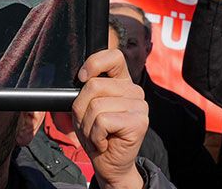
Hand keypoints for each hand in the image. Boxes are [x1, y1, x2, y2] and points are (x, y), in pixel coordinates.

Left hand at [73, 49, 146, 188]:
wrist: (109, 164)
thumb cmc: (97, 134)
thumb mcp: (85, 108)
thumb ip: (86, 90)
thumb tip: (81, 79)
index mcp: (122, 82)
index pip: (113, 56)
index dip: (94, 64)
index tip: (81, 78)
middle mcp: (134, 90)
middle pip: (94, 85)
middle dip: (82, 110)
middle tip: (90, 125)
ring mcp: (139, 106)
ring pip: (96, 106)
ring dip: (88, 126)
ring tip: (97, 135)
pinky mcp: (139, 122)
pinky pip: (102, 122)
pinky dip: (95, 136)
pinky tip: (104, 142)